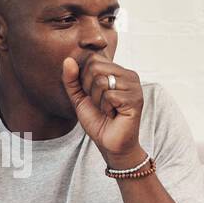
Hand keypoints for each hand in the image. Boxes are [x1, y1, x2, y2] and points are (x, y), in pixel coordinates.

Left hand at [61, 54, 145, 168]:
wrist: (110, 144)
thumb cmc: (98, 121)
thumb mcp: (78, 97)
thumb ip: (71, 79)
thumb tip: (68, 60)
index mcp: (118, 71)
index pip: (93, 58)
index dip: (84, 77)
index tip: (92, 95)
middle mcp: (129, 75)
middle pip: (95, 67)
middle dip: (89, 88)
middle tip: (99, 103)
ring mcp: (134, 87)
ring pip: (101, 81)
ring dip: (97, 100)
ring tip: (107, 109)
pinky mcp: (136, 100)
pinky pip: (109, 95)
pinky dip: (106, 108)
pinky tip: (113, 115)